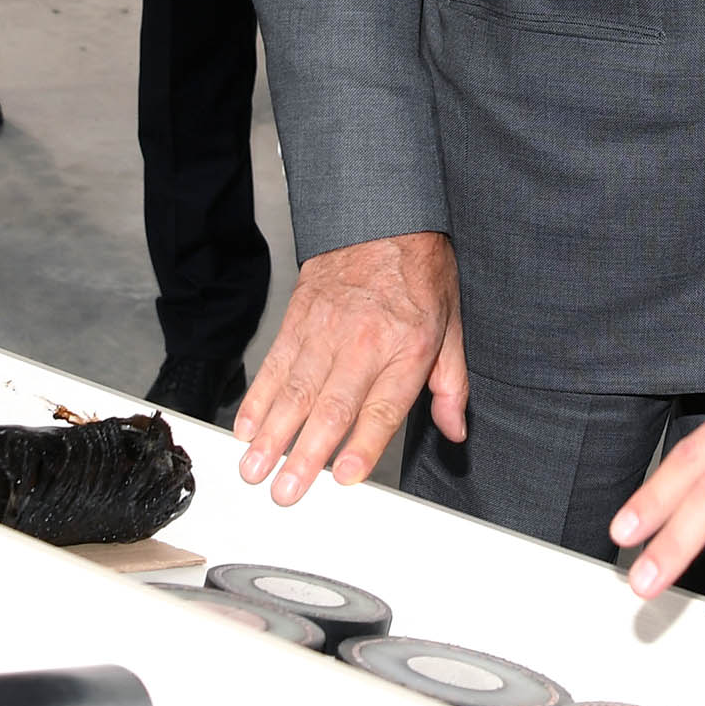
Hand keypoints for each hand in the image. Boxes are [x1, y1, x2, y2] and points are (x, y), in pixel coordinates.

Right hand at [233, 232, 463, 502]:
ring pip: (296, 390)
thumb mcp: (452, 325)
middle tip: (287, 491)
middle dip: (306, 454)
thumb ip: (451, 383)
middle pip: (332, 406)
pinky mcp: (298, 317)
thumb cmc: (419, 273)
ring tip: (256, 469)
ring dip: (273, 435)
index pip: (383, 407)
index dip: (364, 445)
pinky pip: (274, 364)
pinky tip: (248, 428)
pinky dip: (258, 399)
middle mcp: (365, 341)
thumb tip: (456, 429)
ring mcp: (326, 328)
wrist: (385, 214)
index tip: (346, 477)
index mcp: (408, 347)